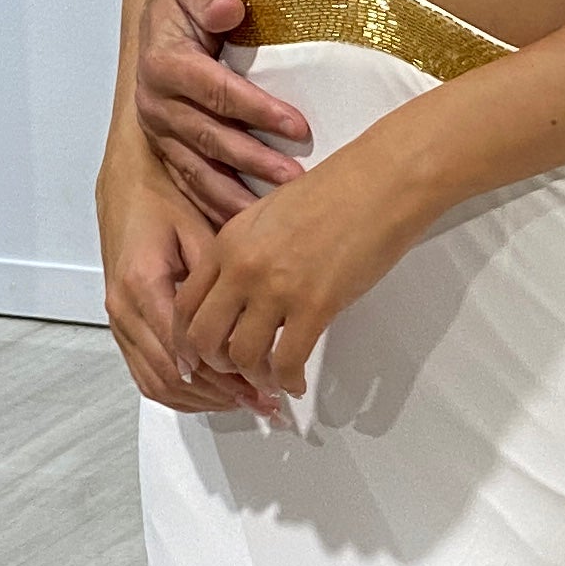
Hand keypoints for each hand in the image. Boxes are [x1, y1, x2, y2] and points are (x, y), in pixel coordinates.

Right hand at [97, 140, 279, 418]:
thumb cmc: (163, 197)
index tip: (260, 388)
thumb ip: (220, 280)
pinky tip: (213, 393)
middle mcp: (123, 308)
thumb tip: (253, 325)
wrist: (126, 181)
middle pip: (171, 374)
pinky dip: (179, 391)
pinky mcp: (120, 324)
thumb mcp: (201, 231)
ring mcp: (118, 319)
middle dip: (219, 395)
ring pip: (156, 382)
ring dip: (201, 399)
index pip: (183, 349)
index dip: (224, 375)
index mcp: (142, 284)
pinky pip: (145, 373)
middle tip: (262, 402)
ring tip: (245, 402)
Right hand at [134, 0, 310, 222]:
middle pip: (208, 137)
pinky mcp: (166, 150)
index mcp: (164, 63)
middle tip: (296, 181)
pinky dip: (217, 207)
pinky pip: (190, 185)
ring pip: (197, 170)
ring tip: (274, 216)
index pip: (214, 91)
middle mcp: (156, 102)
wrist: (166, 14)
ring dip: (236, 196)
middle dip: (255, 161)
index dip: (256, 110)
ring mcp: (160, 131)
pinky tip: (244, 227)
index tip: (298, 126)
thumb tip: (230, 8)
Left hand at [173, 132, 425, 403]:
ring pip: (242, 356)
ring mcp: (276, 288)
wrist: (380, 182)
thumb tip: (239, 292)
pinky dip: (289, 381)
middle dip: (215, 365)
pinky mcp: (314, 305)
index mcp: (228, 242)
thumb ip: (245, 252)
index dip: (186, 340)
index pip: (185, 304)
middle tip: (235, 373)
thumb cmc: (335, 192)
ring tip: (270, 381)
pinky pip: (287, 360)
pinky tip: (297, 383)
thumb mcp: (268, 215)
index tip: (198, 358)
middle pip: (203, 337)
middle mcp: (242, 267)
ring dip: (254, 378)